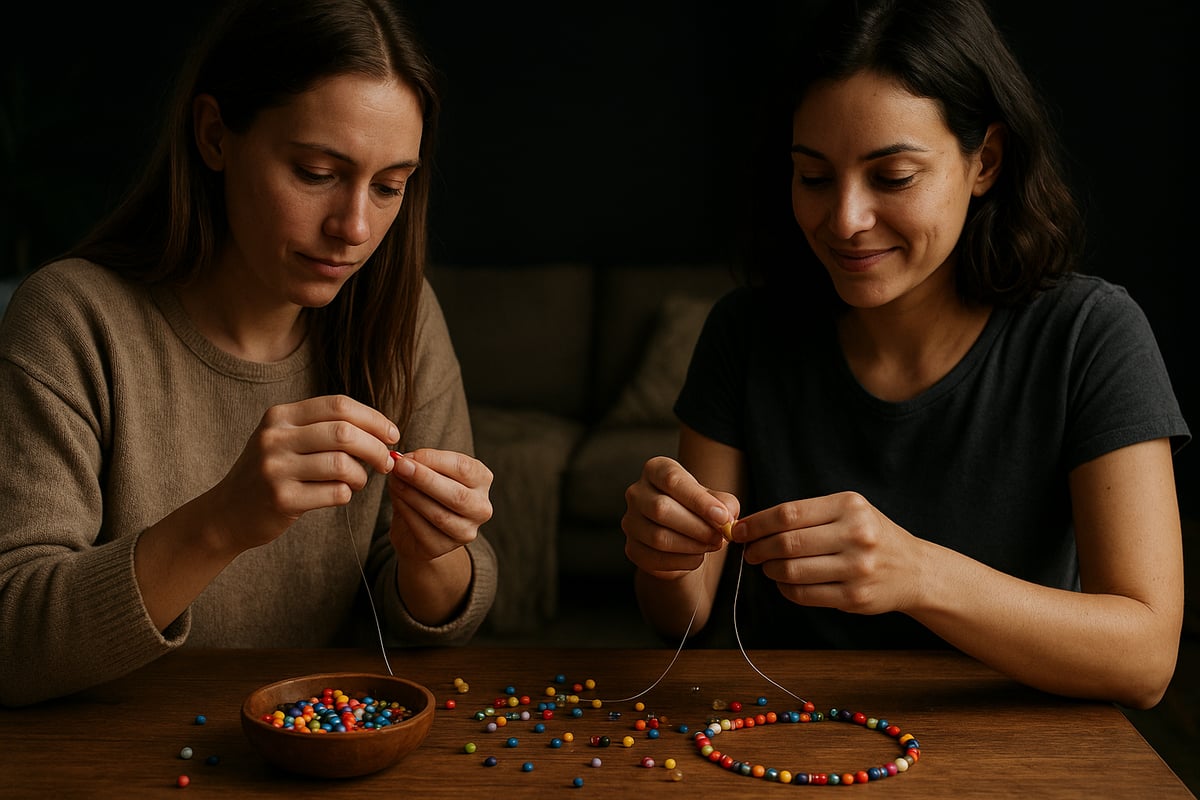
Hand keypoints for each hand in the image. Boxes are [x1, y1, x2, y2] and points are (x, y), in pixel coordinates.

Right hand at [210, 394, 398, 551]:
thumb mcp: (285, 439)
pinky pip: (335, 493)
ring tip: (359, 481)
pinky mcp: (282, 499)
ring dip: (362, 475)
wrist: (226, 513)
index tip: (391, 434)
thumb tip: (380, 428)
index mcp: (280, 416)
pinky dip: (347, 494)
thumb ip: (322, 428)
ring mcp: (276, 469)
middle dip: (376, 447)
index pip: (339, 406)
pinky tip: (341, 494)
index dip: (373, 419)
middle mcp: (275, 438)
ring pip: (343, 464)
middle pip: (344, 433)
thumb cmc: (269, 473)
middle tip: (386, 461)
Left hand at [386, 448, 492, 560]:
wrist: (417, 529)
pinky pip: (423, 529)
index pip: (463, 468)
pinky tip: (397, 499)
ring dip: (412, 495)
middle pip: (457, 494)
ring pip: (439, 515)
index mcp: (482, 480)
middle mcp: (481, 507)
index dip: (434, 460)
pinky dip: (407, 511)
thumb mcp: (428, 471)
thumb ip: (420, 464)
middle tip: (400, 467)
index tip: (408, 455)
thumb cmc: (427, 492)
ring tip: (394, 482)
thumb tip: (400, 459)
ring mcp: (465, 531)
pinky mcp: (444, 547)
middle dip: (424, 479)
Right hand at [621, 456, 738, 578]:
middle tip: (720, 537)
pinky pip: (655, 558)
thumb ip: (725, 504)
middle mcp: (637, 493)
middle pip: (661, 509)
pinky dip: (682, 561)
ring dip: (691, 545)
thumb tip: (725, 516)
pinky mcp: (632, 549)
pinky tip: (697, 557)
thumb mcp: (716, 500)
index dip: (698, 500)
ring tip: (711, 546)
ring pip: (658, 536)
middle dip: (697, 526)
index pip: (672, 480)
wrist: (684, 537)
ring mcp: (630, 522)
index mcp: (655, 470)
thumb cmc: (698, 511)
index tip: (722, 517)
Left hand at [735, 491, 919, 614]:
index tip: (739, 530)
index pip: (789, 513)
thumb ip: (807, 515)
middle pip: (786, 543)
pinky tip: (785, 583)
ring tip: (768, 566)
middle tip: (749, 552)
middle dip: (758, 548)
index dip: (757, 523)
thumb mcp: (848, 511)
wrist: (913, 569)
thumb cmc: (870, 535)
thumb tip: (751, 524)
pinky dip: (786, 589)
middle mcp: (855, 534)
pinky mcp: (854, 596)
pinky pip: (804, 594)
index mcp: (849, 506)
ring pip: (792, 570)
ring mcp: (857, 568)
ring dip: (770, 570)